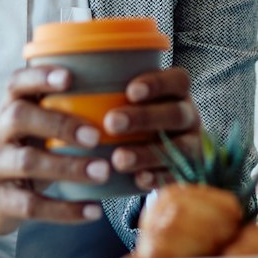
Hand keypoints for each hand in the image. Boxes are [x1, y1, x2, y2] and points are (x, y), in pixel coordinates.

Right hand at [0, 67, 114, 236]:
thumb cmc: (26, 155)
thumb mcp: (34, 131)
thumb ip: (61, 114)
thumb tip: (122, 104)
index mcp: (9, 110)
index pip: (16, 84)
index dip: (39, 77)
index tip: (69, 77)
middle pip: (20, 118)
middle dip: (59, 124)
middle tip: (95, 136)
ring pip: (27, 162)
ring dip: (69, 167)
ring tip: (103, 172)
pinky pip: (32, 205)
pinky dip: (66, 210)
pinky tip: (94, 209)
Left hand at [98, 67, 200, 191]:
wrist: (166, 155)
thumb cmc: (137, 118)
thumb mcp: (132, 100)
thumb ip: (112, 91)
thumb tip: (64, 78)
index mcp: (178, 94)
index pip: (177, 80)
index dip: (157, 84)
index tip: (130, 91)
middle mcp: (189, 117)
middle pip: (176, 114)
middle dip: (144, 118)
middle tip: (111, 123)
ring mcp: (192, 145)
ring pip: (179, 147)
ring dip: (147, 153)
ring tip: (118, 159)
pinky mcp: (189, 172)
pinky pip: (178, 175)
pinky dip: (158, 177)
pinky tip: (137, 180)